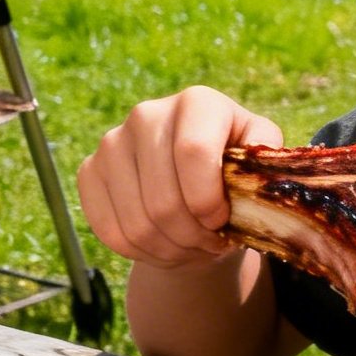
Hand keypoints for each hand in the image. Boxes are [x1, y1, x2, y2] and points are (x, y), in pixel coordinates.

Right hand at [79, 87, 282, 266]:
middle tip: (210, 242)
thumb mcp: (259, 163)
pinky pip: (111, 231)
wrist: (191, 188)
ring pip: (137, 224)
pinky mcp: (90, 171)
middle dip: (193, 237)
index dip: (209, 201)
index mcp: (197, 102)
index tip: (222, 220)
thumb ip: (266, 160)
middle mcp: (147, 114)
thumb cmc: (233, 175)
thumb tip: (258, 161)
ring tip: (191, 246)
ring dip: (170, 250)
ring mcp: (112, 142)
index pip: (193, 153)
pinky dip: (141, 253)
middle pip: (164, 200)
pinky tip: (162, 245)